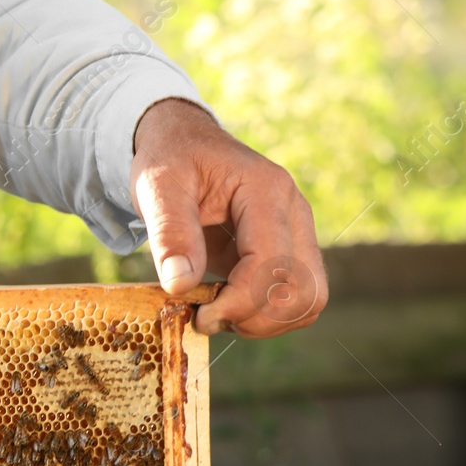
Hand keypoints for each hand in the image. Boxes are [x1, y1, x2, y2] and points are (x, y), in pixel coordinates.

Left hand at [130, 98, 327, 337]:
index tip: (199, 315)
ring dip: (263, 322)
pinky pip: (294, 298)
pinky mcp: (287, 251)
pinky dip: (264, 316)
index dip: (239, 302)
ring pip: (308, 300)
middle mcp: (294, 213)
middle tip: (207, 316)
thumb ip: (169, 233)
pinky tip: (227, 305)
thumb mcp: (157, 187)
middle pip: (304, 290)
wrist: (183, 143)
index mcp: (267, 191)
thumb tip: (180, 285)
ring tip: (217, 312)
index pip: (272, 264)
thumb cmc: (171, 160)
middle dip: (255, 318)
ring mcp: (296, 233)